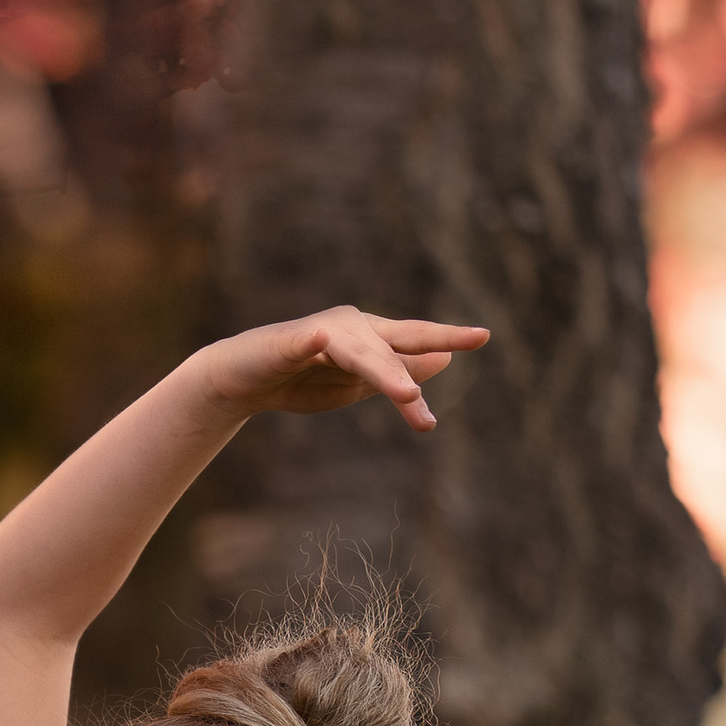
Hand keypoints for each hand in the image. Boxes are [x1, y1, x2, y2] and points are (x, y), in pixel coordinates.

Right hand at [194, 307, 489, 432]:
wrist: (243, 380)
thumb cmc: (302, 380)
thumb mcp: (358, 383)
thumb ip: (397, 372)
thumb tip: (445, 358)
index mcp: (371, 338)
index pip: (414, 339)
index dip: (447, 336)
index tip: (483, 336)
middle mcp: (351, 329)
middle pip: (389, 349)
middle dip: (411, 371)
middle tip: (431, 394)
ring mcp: (320, 333)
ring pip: (358, 353)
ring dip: (383, 371)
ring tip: (407, 396)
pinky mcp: (287, 344)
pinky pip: (303, 343)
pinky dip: (311, 342)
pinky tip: (319, 339)